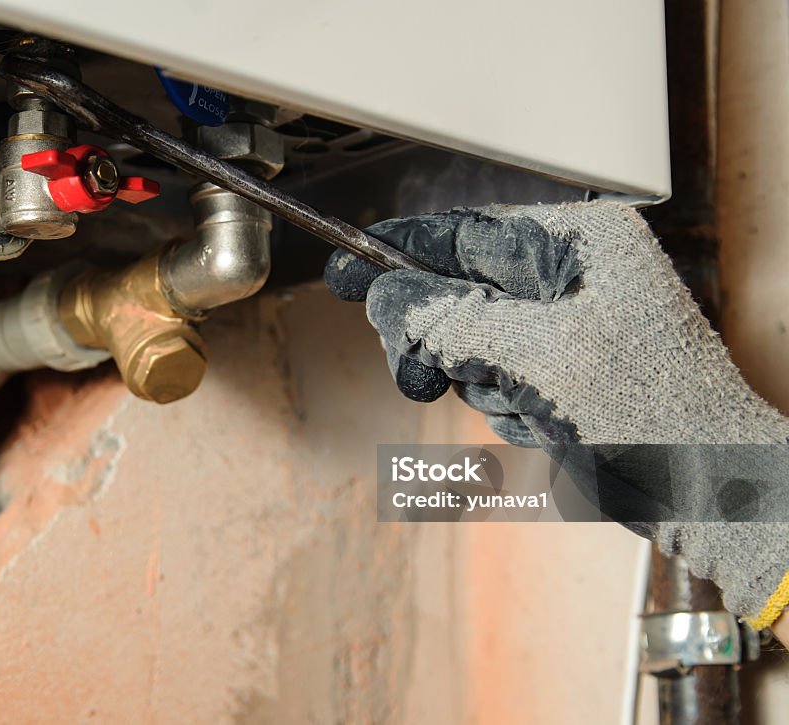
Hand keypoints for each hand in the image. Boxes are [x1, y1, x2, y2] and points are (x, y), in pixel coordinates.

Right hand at [325, 202, 788, 446]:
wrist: (718, 499)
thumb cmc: (660, 420)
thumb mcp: (542, 359)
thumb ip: (454, 322)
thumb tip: (385, 297)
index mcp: (584, 244)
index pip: (468, 232)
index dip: (401, 253)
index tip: (348, 268)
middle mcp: (575, 276)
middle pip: (460, 291)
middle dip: (440, 340)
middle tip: (415, 375)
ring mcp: (570, 327)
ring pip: (472, 343)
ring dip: (481, 384)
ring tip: (530, 411)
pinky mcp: (565, 374)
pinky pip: (498, 381)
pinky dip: (506, 409)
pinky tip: (546, 428)